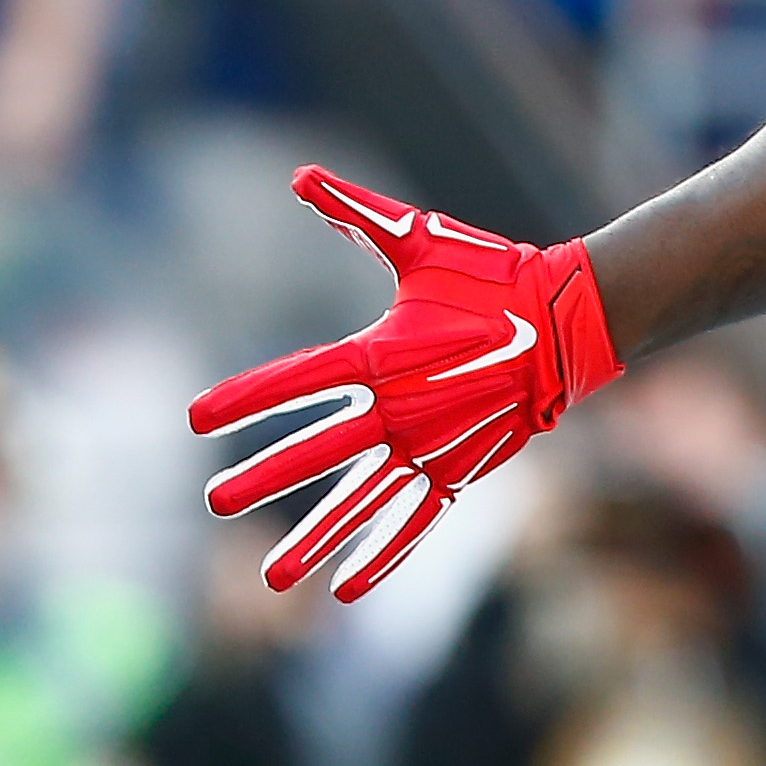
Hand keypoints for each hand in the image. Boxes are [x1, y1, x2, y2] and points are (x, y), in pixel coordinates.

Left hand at [190, 168, 623, 601]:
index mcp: (382, 353)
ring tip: (270, 578)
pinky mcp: (460, 469)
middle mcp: (400, 409)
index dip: (244, 400)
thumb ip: (356, 215)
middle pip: (317, 451)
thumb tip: (299, 178)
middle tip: (212, 501)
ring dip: (315, 541)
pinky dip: (382, 554)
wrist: (569, 319)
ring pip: (361, 503)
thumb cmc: (491, 273)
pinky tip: (347, 588)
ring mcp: (431, 447)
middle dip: (261, 477)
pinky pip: (414, 519)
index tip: (196, 420)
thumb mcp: (421, 239)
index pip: (296, 382)